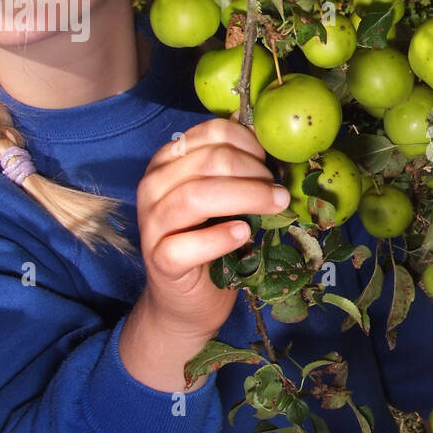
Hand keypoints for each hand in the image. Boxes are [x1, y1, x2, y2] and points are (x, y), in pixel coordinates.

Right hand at [125, 119, 288, 388]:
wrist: (189, 299)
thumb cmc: (213, 240)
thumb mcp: (226, 198)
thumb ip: (239, 170)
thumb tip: (276, 143)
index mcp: (169, 162)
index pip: (211, 133)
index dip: (249, 144)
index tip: (270, 164)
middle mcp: (154, 187)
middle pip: (208, 162)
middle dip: (253, 173)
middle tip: (280, 193)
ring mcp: (152, 224)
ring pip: (195, 196)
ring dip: (245, 197)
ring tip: (275, 206)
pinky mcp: (160, 260)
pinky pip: (185, 245)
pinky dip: (218, 238)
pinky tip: (243, 235)